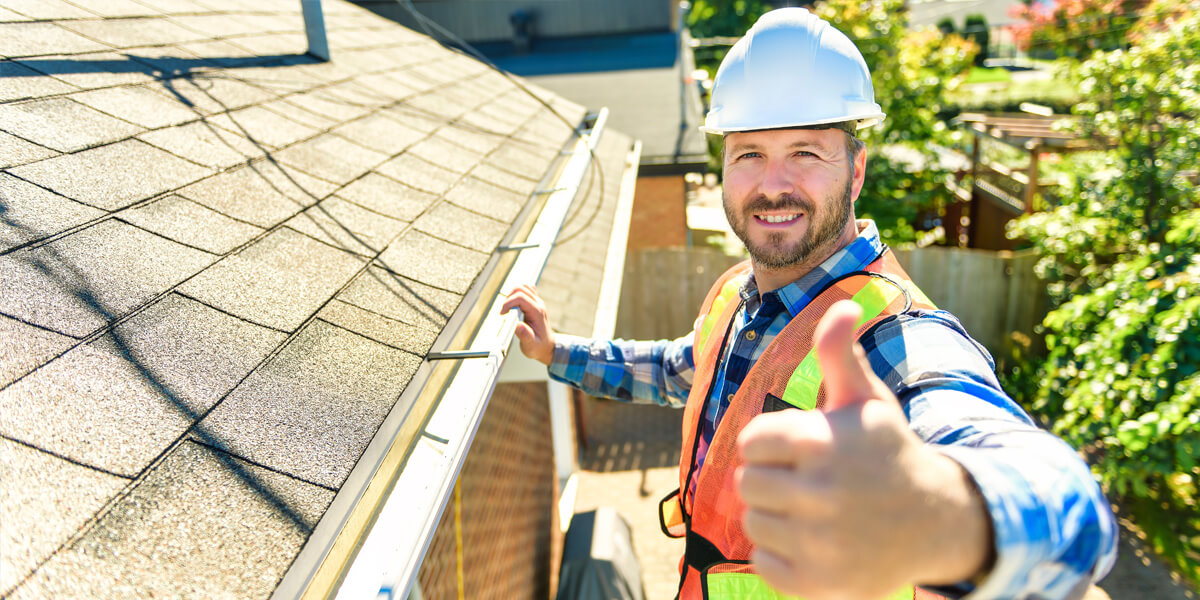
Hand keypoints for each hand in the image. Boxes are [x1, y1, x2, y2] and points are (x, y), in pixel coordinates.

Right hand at [500, 284, 555, 365]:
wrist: (547, 347)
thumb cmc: (539, 347)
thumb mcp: (531, 345)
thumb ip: (525, 336)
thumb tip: (518, 326)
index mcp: (537, 313)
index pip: (520, 298)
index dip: (508, 303)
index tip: (503, 314)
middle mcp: (538, 304)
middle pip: (521, 289)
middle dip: (508, 298)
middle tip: (504, 312)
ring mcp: (537, 302)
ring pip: (523, 287)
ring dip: (512, 294)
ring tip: (508, 307)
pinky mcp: (535, 303)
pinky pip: (526, 290)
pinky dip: (518, 293)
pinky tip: (514, 304)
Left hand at [736, 300, 991, 598]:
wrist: (935, 520)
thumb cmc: (888, 451)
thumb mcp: (866, 399)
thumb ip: (839, 353)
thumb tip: (841, 305)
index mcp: (822, 442)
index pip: (750, 441)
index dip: (772, 442)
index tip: (804, 447)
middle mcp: (820, 494)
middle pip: (747, 483)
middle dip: (772, 478)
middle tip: (807, 480)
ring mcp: (820, 543)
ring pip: (753, 522)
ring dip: (776, 515)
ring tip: (813, 509)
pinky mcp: (818, 583)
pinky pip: (764, 562)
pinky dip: (782, 553)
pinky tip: (815, 539)